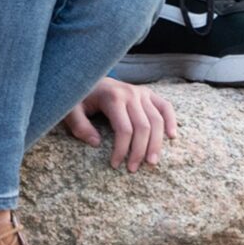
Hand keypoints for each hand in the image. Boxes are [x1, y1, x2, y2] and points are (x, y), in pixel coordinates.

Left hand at [62, 77, 177, 171]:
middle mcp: (130, 93)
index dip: (121, 150)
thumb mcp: (71, 109)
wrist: (88, 75)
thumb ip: (80, 125)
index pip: (124, 129)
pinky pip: (165, 106)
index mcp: (113, 97)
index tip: (115, 165)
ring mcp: (141, 92)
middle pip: (143, 127)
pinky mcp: (148, 93)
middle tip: (133, 169)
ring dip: (156, 143)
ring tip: (151, 162)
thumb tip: (96, 143)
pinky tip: (171, 136)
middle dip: (139, 151)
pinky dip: (171, 120)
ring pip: (157, 120)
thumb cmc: (80, 96)